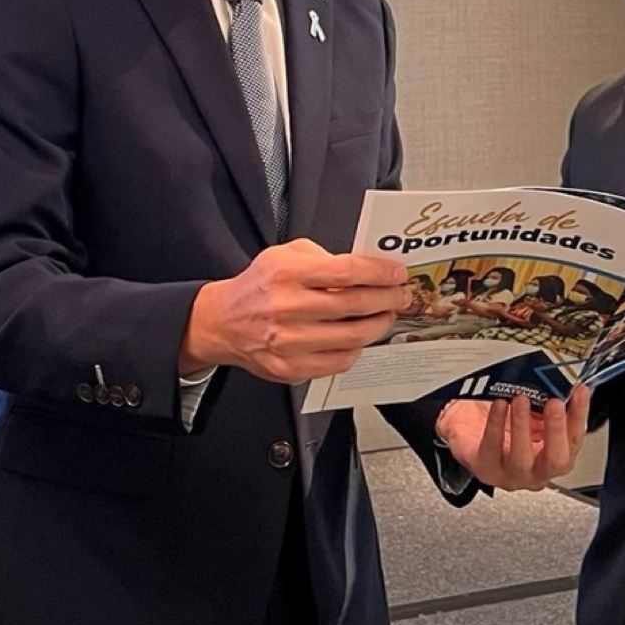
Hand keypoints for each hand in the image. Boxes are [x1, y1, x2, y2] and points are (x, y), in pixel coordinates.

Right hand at [181, 239, 408, 383]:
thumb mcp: (285, 255)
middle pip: (356, 305)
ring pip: (354, 337)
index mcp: (287, 274)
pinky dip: (357, 348)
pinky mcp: (291, 369)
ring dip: (379, 325)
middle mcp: (288, 308)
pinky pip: (339, 361)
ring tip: (386, 315)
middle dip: (388, 299)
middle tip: (401, 295)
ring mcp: (290, 343)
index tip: (398, 273)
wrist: (223, 322)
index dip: (380, 272)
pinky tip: (359, 336)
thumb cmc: (259, 286)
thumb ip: (324, 258)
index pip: (347, 271)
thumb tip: (366, 268)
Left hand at [435, 386, 592, 491]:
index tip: (579, 392)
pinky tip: (500, 405)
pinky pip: (491, 448)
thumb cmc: (505, 420)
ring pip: (521, 459)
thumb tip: (565, 385)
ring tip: (521, 399)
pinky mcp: (485, 468)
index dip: (579, 416)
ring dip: (523, 427)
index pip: (574, 440)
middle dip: (556, 430)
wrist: (470, 424)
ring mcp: (511, 474)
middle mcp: (536, 471)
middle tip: (554, 403)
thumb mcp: (532, 411)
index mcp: (554, 456)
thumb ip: (549, 403)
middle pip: (556, 460)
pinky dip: (496, 424)